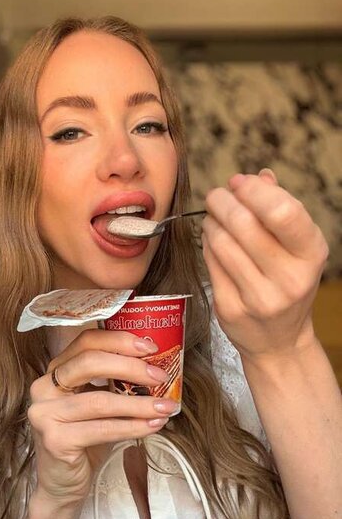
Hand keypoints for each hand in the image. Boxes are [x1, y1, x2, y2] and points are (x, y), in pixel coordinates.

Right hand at [28, 330, 174, 510]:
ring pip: (100, 400)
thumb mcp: (99, 404)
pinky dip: (132, 426)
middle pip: (89, 363)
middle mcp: (43, 387)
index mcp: (55, 371)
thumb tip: (157, 369)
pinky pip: (102, 429)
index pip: (85, 342)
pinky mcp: (55, 440)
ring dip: (139, 403)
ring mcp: (45, 413)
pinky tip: (153, 425)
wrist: (62, 484)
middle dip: (130, 367)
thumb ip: (116, 383)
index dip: (118, 341)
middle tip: (160, 376)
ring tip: (166, 406)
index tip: (150, 348)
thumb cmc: (85, 440)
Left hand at [201, 168, 328, 361]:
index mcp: (311, 255)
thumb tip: (259, 177)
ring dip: (211, 222)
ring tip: (214, 219)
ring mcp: (259, 297)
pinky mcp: (231, 308)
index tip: (238, 182)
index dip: (253, 190)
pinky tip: (212, 242)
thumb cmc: (286, 283)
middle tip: (216, 196)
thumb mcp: (296, 248)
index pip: (283, 212)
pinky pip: (209, 262)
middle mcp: (289, 278)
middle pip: (244, 223)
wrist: (278, 341)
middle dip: (223, 201)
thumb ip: (280, 209)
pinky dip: (206, 244)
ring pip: (221, 242)